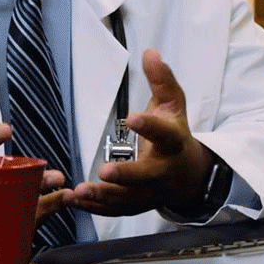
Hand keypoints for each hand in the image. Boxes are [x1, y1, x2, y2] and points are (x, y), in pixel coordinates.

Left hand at [65, 49, 214, 216]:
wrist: (190, 175)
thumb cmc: (176, 134)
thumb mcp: (173, 105)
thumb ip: (161, 80)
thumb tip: (150, 52)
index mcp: (173, 143)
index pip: (163, 134)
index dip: (148, 126)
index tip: (131, 117)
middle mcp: (163, 171)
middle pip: (146, 176)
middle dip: (126, 175)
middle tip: (104, 171)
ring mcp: (151, 192)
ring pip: (128, 199)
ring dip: (103, 197)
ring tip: (78, 192)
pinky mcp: (138, 205)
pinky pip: (116, 211)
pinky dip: (95, 209)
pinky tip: (74, 201)